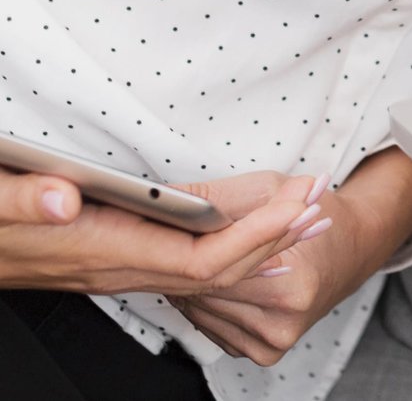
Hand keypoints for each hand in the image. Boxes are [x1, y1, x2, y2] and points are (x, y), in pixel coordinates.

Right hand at [0, 169, 326, 296]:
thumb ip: (26, 203)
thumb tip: (63, 199)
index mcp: (106, 252)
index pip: (203, 261)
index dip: (257, 236)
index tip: (298, 203)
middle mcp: (121, 269)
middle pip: (222, 270)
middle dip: (278, 237)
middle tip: (324, 201)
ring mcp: (121, 268)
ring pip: (210, 270)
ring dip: (264, 243)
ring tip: (308, 216)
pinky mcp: (117, 259)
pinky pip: (190, 266)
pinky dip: (232, 249)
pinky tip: (255, 238)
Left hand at [168, 182, 371, 364]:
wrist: (351, 248)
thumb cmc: (316, 213)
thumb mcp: (273, 189)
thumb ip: (224, 196)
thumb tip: (168, 198)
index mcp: (292, 287)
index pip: (214, 274)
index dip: (190, 247)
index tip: (177, 231)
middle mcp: (283, 323)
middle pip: (205, 296)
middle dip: (190, 267)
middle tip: (180, 241)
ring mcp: (273, 342)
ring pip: (202, 314)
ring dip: (192, 286)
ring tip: (196, 257)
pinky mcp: (263, 352)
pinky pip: (212, 328)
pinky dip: (205, 305)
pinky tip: (210, 282)